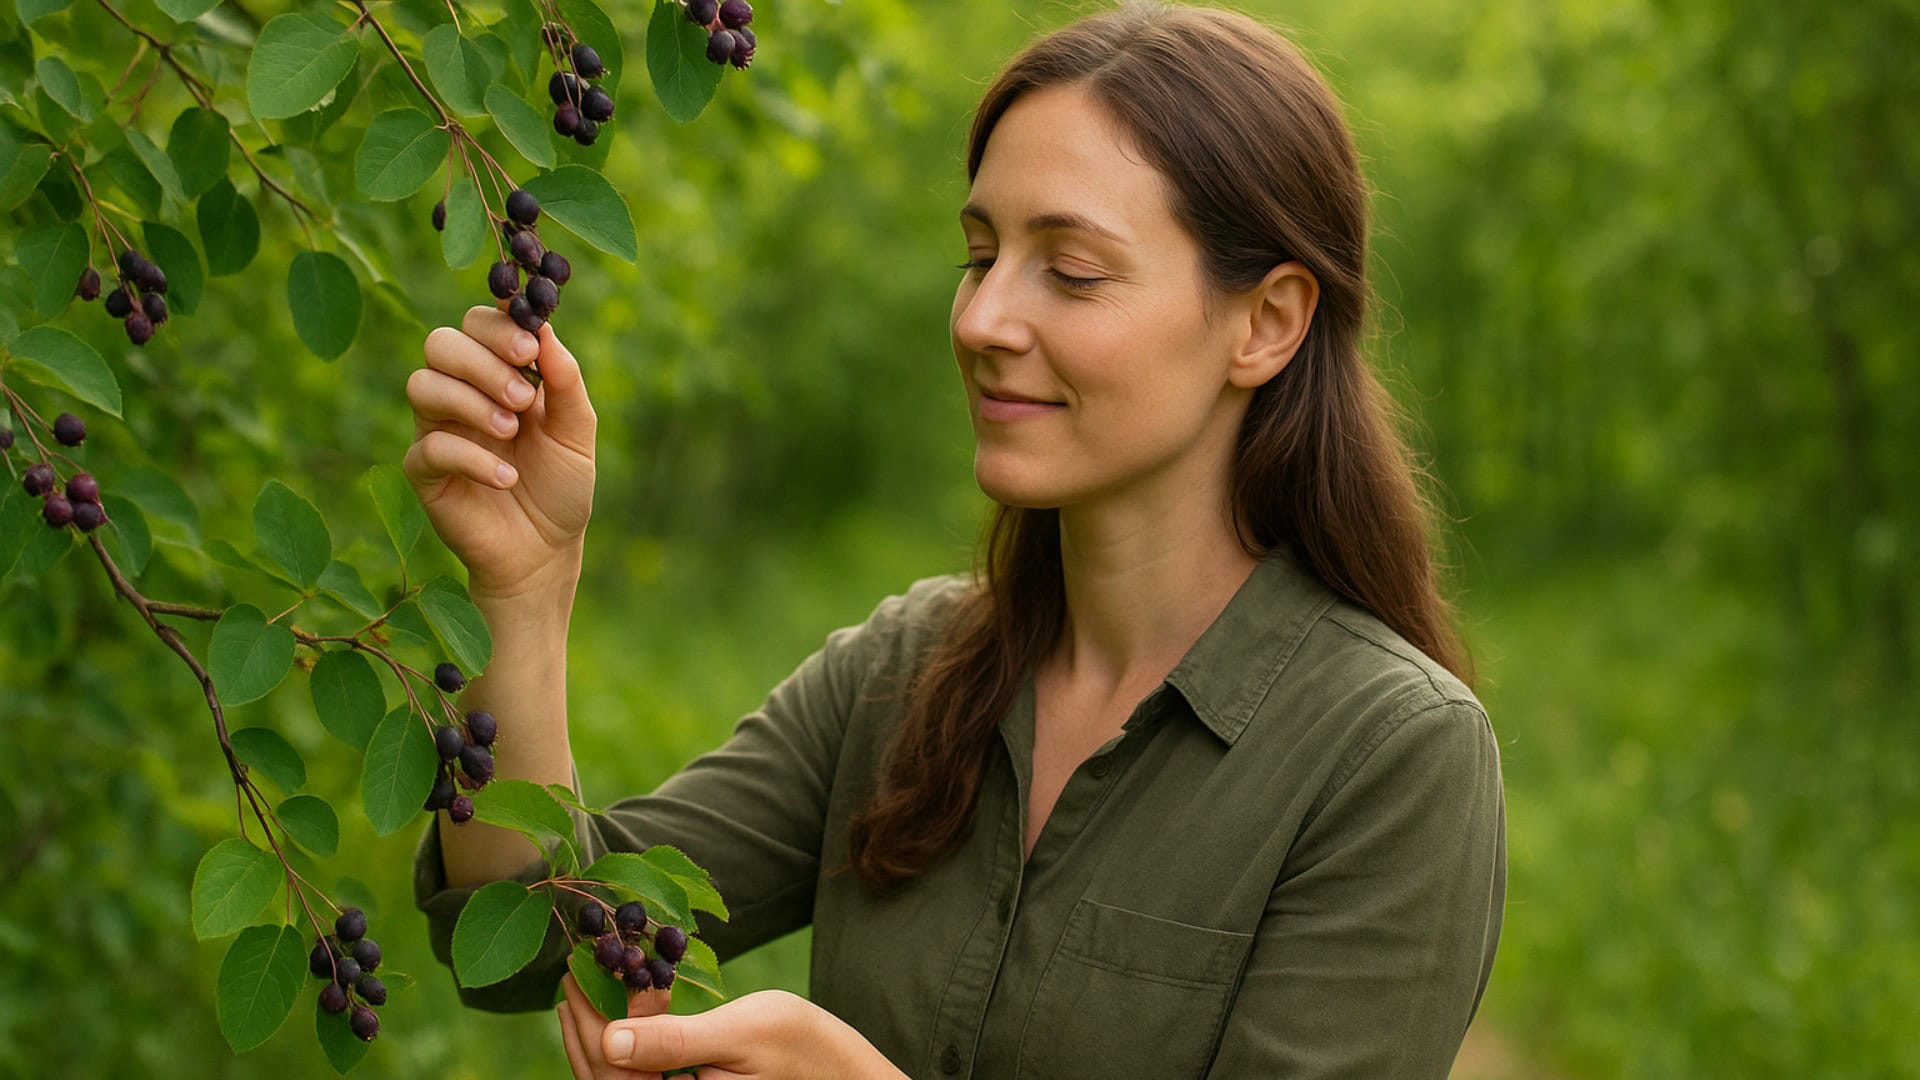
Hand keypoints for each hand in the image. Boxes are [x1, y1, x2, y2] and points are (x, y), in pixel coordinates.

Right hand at [403, 304, 596, 601]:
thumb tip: (547, 330)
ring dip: (471, 401)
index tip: (529, 349)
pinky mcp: (424, 472)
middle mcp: (461, 392)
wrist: (546, 550)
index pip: (479, 323)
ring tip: (511, 431)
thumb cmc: (560, 485)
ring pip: (422, 384)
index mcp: (497, 372)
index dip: (498, 326)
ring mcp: (437, 429)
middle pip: (441, 342)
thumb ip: (565, 381)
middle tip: (522, 397)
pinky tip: (506, 476)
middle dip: (483, 362)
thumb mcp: (576, 431)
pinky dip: (471, 457)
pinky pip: (429, 447)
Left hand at [557, 973, 902, 1079]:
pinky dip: (630, 1041)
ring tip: (594, 981)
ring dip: (602, 1031)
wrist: (846, 1074)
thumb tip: (609, 1040)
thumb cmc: (803, 1048)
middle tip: (574, 969)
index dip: (586, 1022)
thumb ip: (672, 1042)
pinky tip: (635, 1004)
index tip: (576, 970)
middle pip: (607, 1079)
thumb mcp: (739, 1033)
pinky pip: (645, 1078)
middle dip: (586, 1024)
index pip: (612, 1073)